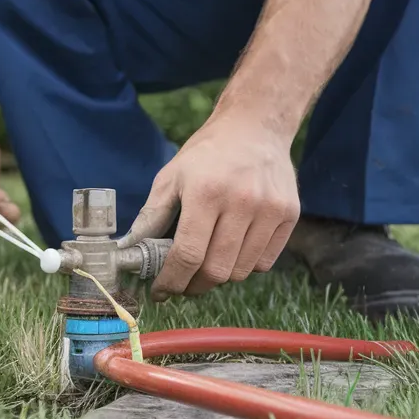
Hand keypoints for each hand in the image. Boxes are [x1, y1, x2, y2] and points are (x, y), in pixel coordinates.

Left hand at [117, 115, 299, 300]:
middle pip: (216, 271)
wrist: (255, 126)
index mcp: (206, 192)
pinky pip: (264, 263)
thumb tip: (129, 250)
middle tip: (182, 282)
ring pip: (241, 272)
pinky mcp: (289, 214)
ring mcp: (270, 209)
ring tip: (206, 262)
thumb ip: (151, 216)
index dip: (171, 281)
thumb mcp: (171, 176)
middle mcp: (242, 201)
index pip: (188, 255)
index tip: (160, 291)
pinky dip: (245, 266)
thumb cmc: (207, 153)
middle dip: (193, 286)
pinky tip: (232, 249)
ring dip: (219, 277)